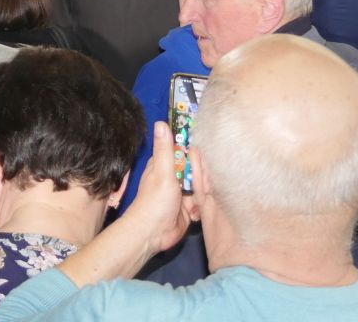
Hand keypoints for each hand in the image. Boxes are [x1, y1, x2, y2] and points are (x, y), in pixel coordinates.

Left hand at [56, 120, 192, 287]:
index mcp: (165, 165)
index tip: (203, 160)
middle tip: (198, 187)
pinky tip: (197, 211)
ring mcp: (182, 193)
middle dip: (202, 178)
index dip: (196, 155)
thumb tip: (161, 122)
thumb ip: (165, 149)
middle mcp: (174, 177)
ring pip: (201, 186)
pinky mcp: (188, 208)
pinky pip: (202, 202)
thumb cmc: (155, 201)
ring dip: (203, 193)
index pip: (185, 152)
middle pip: (197, 169)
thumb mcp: (162, 172)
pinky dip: (202, 206)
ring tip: (196, 201)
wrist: (154, 234)